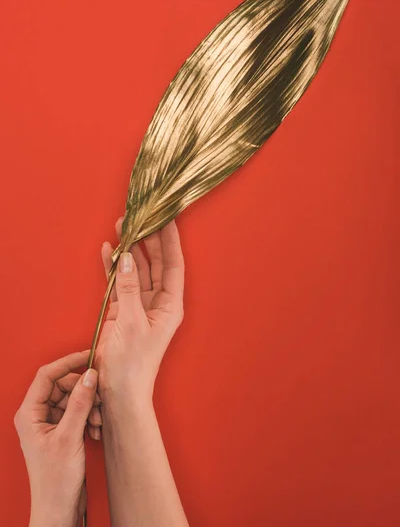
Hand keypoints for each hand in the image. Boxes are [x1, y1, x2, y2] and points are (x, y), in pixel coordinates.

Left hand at [14, 351, 99, 526]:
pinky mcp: (61, 431)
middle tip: (100, 400)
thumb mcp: (70, 436)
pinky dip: (89, 418)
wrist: (59, 509)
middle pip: (63, 386)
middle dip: (84, 392)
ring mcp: (49, 423)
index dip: (68, 362)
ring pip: (73, 399)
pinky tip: (96, 431)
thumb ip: (80, 403)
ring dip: (89, 407)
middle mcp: (37, 415)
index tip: (90, 356)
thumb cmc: (55, 480)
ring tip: (98, 422)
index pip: (47, 375)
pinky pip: (77, 412)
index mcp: (29, 413)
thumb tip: (90, 376)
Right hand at [95, 218, 184, 404]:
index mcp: (170, 305)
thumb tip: (128, 257)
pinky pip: (119, 282)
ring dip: (129, 249)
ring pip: (136, 269)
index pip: (173, 264)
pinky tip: (108, 250)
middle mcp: (157, 302)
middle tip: (141, 216)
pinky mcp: (121, 310)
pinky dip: (113, 267)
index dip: (170, 240)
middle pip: (155, 262)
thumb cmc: (133, 363)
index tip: (166, 217)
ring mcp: (139, 305)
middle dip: (148, 239)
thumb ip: (129, 287)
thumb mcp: (132, 322)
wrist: (117, 392)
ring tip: (122, 225)